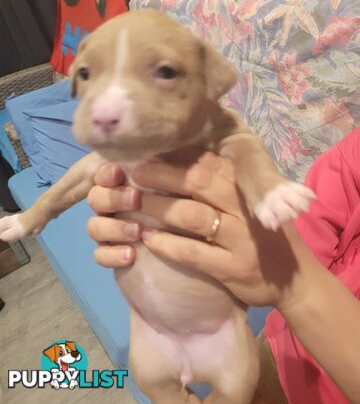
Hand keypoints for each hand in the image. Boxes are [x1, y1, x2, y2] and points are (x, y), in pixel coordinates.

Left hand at [88, 153, 304, 309]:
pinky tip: (147, 238)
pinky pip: (193, 253)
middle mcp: (245, 208)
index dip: (177, 154)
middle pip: (197, 181)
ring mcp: (240, 239)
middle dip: (162, 174)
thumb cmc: (267, 234)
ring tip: (134, 203)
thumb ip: (226, 183)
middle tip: (134, 172)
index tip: (150, 150)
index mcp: (248, 187)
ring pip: (192, 215)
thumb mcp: (253, 202)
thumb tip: (186, 159)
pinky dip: (167, 244)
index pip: (209, 161)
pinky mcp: (233, 268)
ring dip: (159, 207)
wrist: (296, 279)